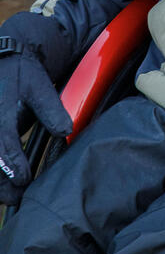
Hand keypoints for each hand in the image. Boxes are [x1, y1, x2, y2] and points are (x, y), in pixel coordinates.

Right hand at [0, 49, 71, 205]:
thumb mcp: (38, 84)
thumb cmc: (20, 71)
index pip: (5, 147)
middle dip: (0, 184)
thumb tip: (67, 131)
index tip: (25, 181)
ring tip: (9, 195)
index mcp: (0, 113)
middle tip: (17, 198)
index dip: (14, 167)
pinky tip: (2, 180)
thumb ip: (52, 109)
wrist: (1, 55)